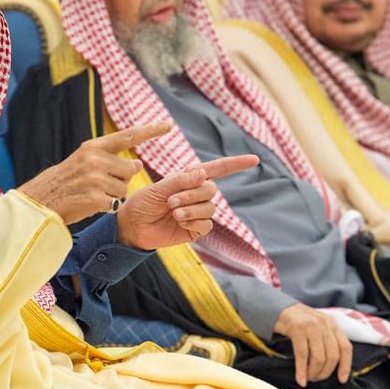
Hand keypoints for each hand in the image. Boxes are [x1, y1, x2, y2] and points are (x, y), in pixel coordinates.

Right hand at [17, 121, 171, 222]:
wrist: (41, 201)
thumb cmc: (66, 181)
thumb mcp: (84, 161)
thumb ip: (110, 159)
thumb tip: (138, 163)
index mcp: (93, 147)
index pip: (128, 136)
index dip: (150, 130)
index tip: (168, 125)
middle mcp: (95, 160)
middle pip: (130, 169)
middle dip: (122, 178)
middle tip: (99, 183)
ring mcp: (95, 179)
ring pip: (124, 188)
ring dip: (113, 194)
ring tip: (92, 193)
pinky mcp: (95, 199)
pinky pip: (115, 202)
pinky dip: (107, 206)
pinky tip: (90, 204)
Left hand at [117, 154, 259, 248]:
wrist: (133, 226)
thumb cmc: (143, 202)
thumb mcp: (159, 188)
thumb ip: (181, 181)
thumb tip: (204, 174)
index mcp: (191, 178)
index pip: (218, 169)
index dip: (236, 164)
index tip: (255, 159)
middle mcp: (198, 193)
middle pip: (211, 189)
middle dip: (192, 194)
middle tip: (171, 201)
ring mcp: (198, 211)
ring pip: (210, 207)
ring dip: (190, 209)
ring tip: (172, 211)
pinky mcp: (197, 228)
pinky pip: (206, 223)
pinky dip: (193, 222)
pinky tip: (179, 223)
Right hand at [273, 303, 352, 387]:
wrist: (283, 309)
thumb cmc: (302, 322)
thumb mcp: (320, 327)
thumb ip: (329, 340)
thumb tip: (333, 366)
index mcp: (333, 325)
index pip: (345, 348)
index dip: (345, 366)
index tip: (342, 379)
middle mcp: (325, 325)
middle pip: (332, 356)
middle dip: (325, 372)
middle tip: (316, 378)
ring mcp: (311, 327)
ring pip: (318, 358)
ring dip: (314, 372)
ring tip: (308, 378)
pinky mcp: (297, 329)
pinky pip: (302, 355)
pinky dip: (301, 371)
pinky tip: (300, 379)